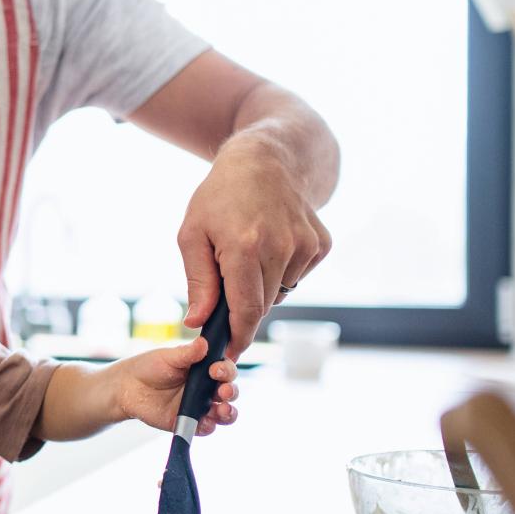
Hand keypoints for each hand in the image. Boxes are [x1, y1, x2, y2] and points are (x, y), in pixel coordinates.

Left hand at [116, 337, 237, 437]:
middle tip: (223, 391)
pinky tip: (205, 422)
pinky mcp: (189, 422)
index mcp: (205, 369)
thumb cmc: (150, 367)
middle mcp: (206, 388)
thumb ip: (187, 353)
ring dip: (228, 413)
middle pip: (229, 392)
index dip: (226, 370)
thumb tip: (203, 343)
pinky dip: (209, 427)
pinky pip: (206, 428)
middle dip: (231, 392)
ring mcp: (199, 406)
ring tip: (222, 410)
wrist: (128, 387)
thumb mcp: (168, 357)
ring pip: (223, 413)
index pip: (225, 370)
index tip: (215, 370)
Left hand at [178, 139, 331, 357]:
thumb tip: (197, 323)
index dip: (237, 337)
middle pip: (262, 305)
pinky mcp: (321, 244)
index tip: (228, 353)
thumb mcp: (192, 234)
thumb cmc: (219, 198)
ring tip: (247, 253)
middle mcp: (281, 247)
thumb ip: (198, 282)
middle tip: (224, 294)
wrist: (264, 160)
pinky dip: (282, 271)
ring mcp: (306, 245)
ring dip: (261, 287)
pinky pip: (298, 276)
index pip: (246, 310)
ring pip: (280, 292)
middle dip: (242, 309)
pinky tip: (271, 244)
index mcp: (245, 246)